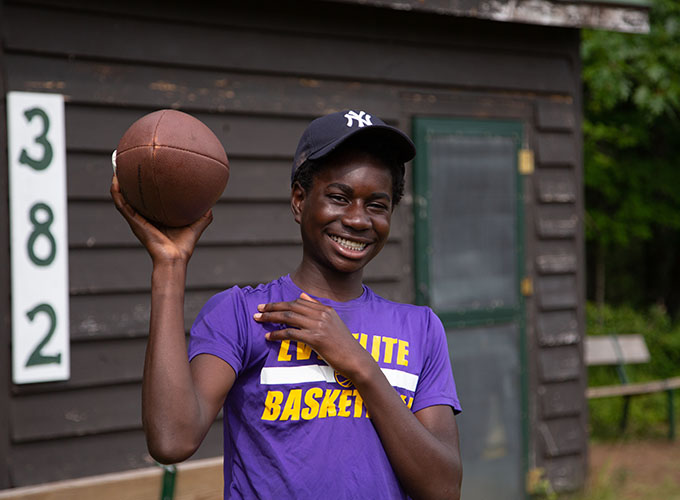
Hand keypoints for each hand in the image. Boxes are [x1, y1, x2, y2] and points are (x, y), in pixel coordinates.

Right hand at [110, 174, 211, 264]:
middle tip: (128, 163)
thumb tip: (212, 200)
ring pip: (122, 197)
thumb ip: (203, 212)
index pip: (148, 199)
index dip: (146, 186)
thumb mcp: (197, 223)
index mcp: (156, 217)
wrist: (175, 257)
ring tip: (117, 165)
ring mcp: (136, 219)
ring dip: (118, 182)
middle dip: (129, 180)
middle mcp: (143, 216)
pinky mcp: (133, 221)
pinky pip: (121, 203)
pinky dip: (116, 191)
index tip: (147, 170)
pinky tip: (116, 178)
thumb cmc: (184, 245)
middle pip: (133, 195)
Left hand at [253, 293, 375, 379]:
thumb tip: (302, 296)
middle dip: (272, 308)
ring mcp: (319, 326)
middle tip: (258, 310)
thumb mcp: (332, 323)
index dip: (281, 303)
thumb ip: (317, 308)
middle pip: (292, 307)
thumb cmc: (343, 345)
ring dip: (271, 318)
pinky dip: (278, 334)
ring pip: (289, 318)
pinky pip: (291, 333)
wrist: (356, 360)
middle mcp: (322, 315)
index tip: (268, 306)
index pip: (299, 302)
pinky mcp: (316, 339)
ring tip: (259, 320)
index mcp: (326, 309)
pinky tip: (269, 336)